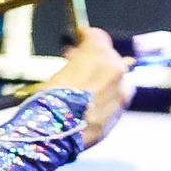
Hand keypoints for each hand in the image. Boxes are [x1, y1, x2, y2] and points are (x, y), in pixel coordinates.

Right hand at [41, 29, 127, 146]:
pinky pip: (115, 97)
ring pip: (115, 78)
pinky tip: (90, 104)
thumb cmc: (50, 102)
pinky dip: (106, 97)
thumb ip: (73, 62)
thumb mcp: (55, 73)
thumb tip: (75, 58)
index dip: (85, 38)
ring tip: (84, 89)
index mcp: (98, 53)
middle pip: (109, 56)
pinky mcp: (121, 111)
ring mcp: (121, 91)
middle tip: (78, 67)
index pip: (97, 36)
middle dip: (95, 60)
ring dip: (103, 79)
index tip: (79, 41)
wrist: (56, 134)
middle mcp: (115, 69)